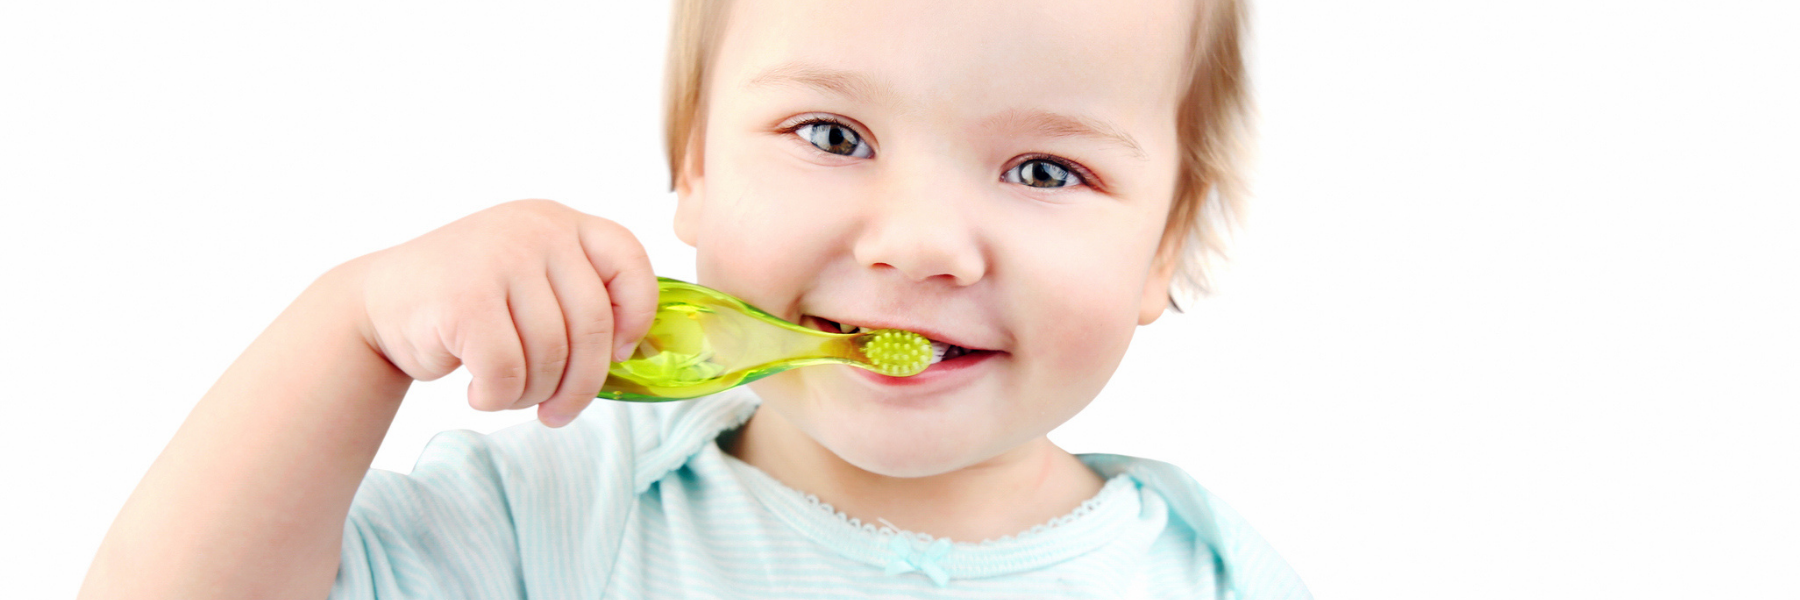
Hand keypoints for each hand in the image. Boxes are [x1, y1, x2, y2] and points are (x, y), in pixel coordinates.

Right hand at [350, 199, 657, 426]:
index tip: (620, 352)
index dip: (637, 314)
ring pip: (551, 354)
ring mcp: (499, 258)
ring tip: (509, 395)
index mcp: (561, 223)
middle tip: (560, 412)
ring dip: (534, 394)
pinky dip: (498, 397)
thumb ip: (582, 298)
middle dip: (582, 384)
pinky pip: (508, 370)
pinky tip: (480, 393)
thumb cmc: (471, 305)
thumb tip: (639, 353)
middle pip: (593, 325)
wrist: (380, 305)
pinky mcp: (465, 298)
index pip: (630, 261)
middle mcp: (535, 230)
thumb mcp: (533, 281)